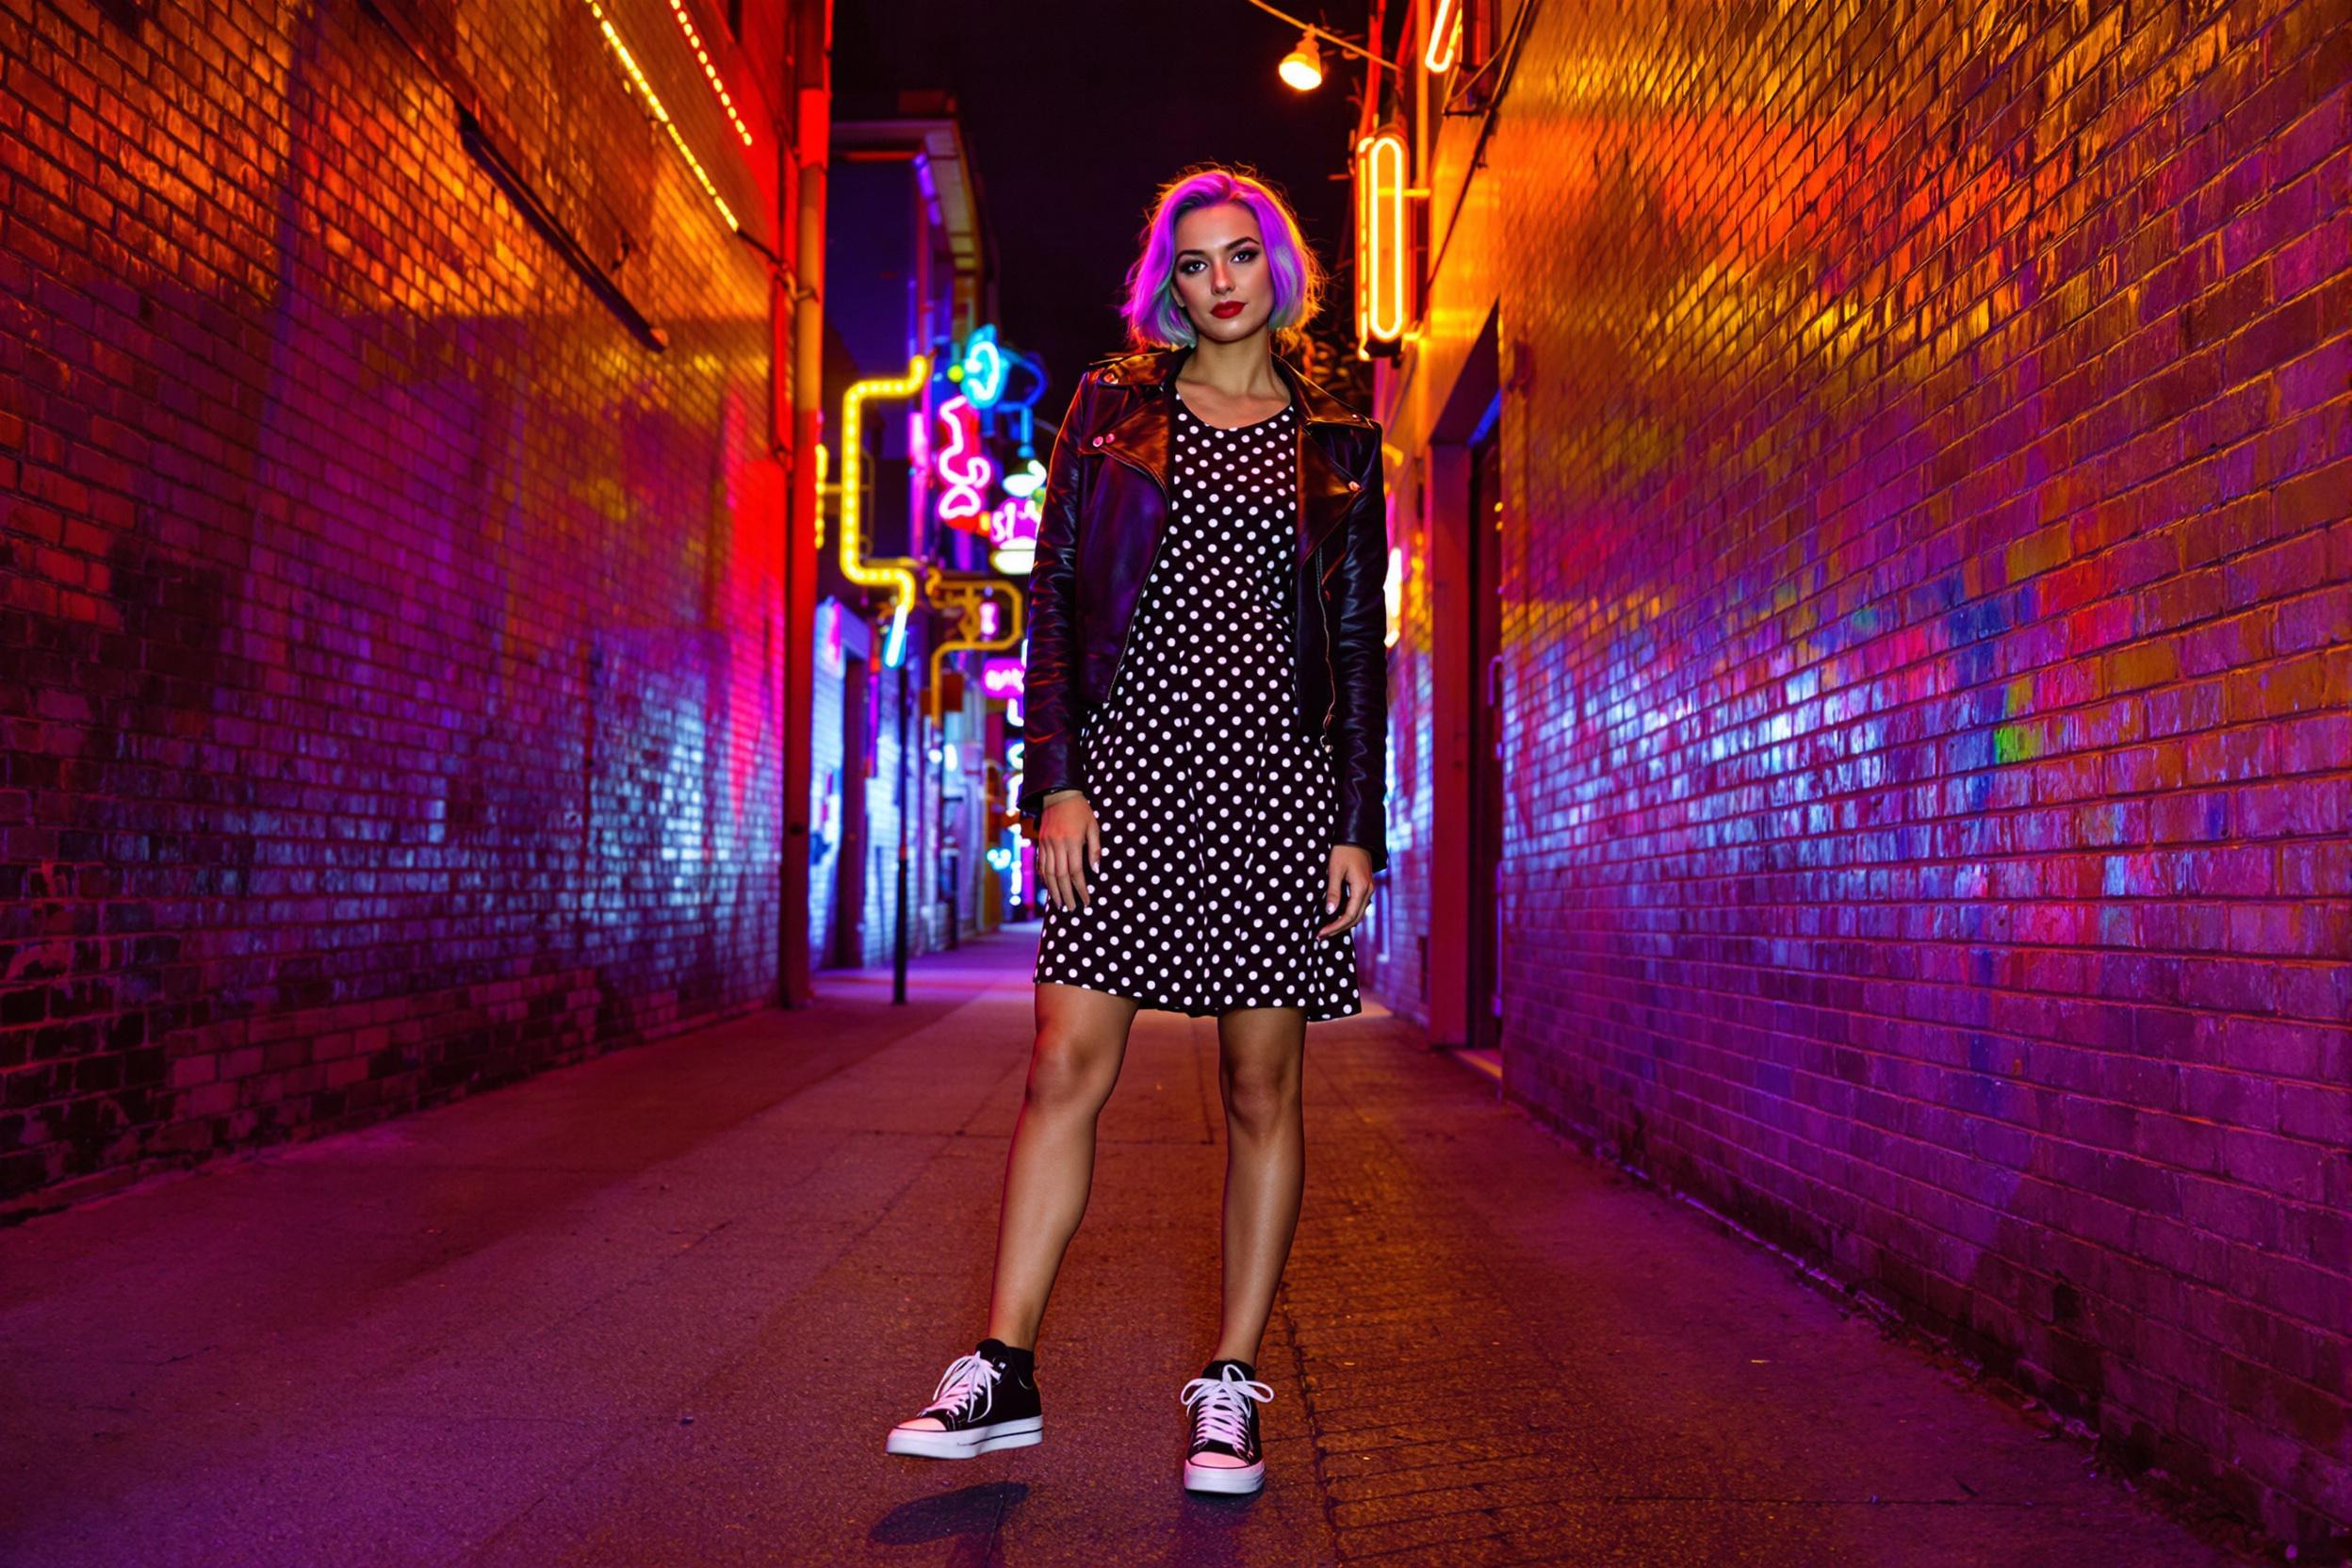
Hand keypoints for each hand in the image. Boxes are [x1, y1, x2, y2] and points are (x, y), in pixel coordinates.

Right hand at [1038, 790, 1098, 911]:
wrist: (1058, 794)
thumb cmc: (1080, 810)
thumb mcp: (1093, 827)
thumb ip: (1095, 849)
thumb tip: (1096, 871)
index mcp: (1073, 841)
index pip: (1076, 872)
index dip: (1081, 889)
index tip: (1086, 901)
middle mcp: (1057, 844)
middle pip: (1061, 876)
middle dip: (1067, 895)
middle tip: (1072, 909)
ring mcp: (1046, 844)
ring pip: (1048, 873)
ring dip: (1054, 891)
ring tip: (1060, 904)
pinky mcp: (1040, 843)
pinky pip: (1041, 865)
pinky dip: (1045, 878)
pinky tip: (1049, 888)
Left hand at [1317, 844, 1373, 937]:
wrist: (1356, 836)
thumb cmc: (1343, 851)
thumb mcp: (1335, 870)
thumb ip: (1333, 891)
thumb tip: (1329, 912)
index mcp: (1361, 887)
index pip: (1349, 915)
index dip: (1335, 926)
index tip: (1321, 932)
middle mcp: (1368, 891)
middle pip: (1355, 918)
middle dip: (1338, 929)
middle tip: (1321, 936)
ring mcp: (1369, 889)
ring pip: (1358, 913)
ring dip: (1343, 923)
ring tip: (1327, 929)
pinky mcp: (1366, 886)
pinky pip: (1358, 906)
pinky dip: (1347, 915)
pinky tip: (1336, 917)